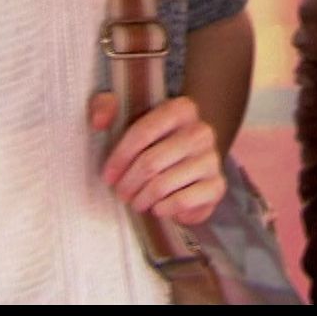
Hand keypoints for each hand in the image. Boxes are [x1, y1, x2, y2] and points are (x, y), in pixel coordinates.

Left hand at [87, 93, 225, 224]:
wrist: (189, 158)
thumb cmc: (152, 139)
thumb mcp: (128, 115)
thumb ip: (105, 106)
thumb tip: (99, 121)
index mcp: (182, 108)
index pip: (142, 132)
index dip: (120, 158)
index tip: (108, 176)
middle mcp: (202, 131)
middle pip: (151, 162)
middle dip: (129, 183)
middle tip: (121, 193)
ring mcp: (212, 159)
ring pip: (163, 185)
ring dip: (142, 198)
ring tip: (136, 201)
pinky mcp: (217, 186)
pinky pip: (182, 202)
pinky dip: (164, 209)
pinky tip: (158, 207)